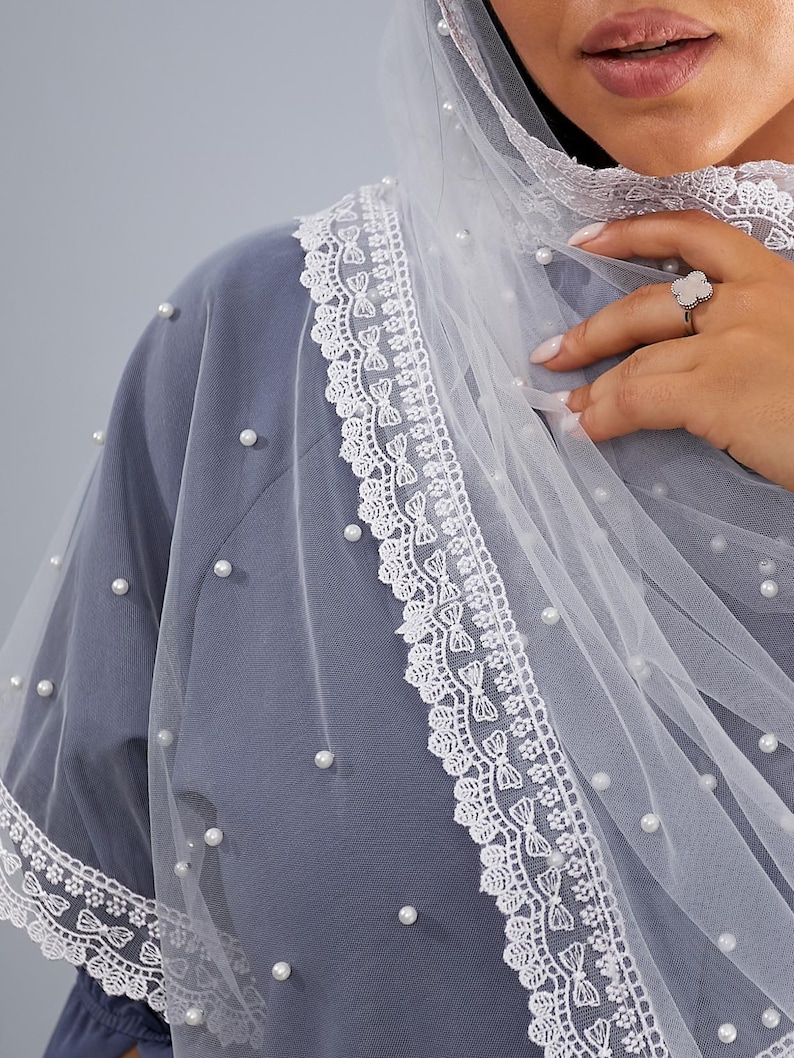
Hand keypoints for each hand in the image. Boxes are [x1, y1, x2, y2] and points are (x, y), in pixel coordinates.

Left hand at [530, 210, 793, 491]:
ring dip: (595, 384)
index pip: (697, 236)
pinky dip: (605, 415)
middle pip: (649, 303)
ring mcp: (731, 344)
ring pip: (637, 357)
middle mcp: (750, 301)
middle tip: (554, 351)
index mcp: (778, 280)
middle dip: (594, 330)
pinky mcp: (716, 390)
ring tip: (570, 406)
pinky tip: (587, 430)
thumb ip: (761, 333)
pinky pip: (637, 399)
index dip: (635, 233)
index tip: (589, 239)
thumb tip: (709, 357)